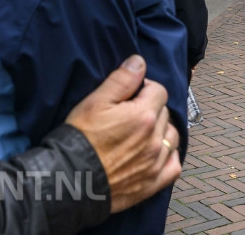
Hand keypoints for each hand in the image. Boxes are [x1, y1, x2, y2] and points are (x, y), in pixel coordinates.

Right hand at [65, 55, 180, 213]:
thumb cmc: (80, 139)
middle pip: (164, 113)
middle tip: (129, 114)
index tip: (130, 95)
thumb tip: (139, 62)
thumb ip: (121, 79)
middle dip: (151, 108)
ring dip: (161, 131)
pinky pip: (174, 166)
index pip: (159, 91)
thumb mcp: (95, 102)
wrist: (71, 180)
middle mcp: (155, 140)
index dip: (145, 88)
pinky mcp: (152, 183)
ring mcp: (156, 163)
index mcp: (144, 116)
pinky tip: (156, 154)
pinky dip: (169, 157)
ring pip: (172, 137)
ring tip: (141, 133)